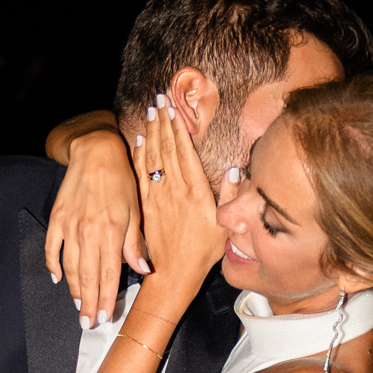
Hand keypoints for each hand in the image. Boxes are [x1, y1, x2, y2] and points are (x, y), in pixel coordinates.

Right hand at [45, 130, 148, 327]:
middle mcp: (88, 232)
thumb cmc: (121, 180)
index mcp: (111, 232)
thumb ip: (135, 244)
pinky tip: (58, 278)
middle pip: (87, 277)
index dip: (105, 299)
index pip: (108, 275)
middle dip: (88, 304)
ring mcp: (70, 226)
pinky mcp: (57, 219)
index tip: (104, 317)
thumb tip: (142, 270)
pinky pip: (52, 248)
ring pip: (70, 268)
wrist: (95, 152)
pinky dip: (53, 265)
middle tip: (87, 324)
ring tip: (77, 307)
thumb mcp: (136, 211)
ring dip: (74, 290)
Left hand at [132, 95, 225, 294]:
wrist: (174, 274)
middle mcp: (175, 190)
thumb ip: (231, 197)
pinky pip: (141, 174)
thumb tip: (235, 169)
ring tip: (149, 111)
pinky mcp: (146, 206)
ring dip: (150, 132)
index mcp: (196, 191)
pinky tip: (138, 140)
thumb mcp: (225, 226)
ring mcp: (158, 197)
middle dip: (162, 121)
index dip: (178, 126)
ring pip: (152, 157)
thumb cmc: (204, 252)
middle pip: (166, 147)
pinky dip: (139, 155)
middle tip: (158, 98)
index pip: (185, 150)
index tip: (173, 106)